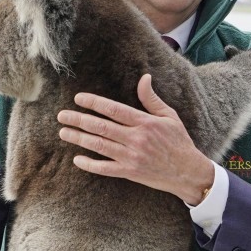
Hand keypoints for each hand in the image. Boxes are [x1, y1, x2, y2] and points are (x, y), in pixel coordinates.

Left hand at [57, 73, 214, 204]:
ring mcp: (132, 157)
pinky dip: (90, 165)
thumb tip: (144, 78)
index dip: (94, 103)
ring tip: (63, 132)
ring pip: (99, 146)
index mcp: (145, 123)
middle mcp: (136, 139)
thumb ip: (152, 99)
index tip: (78, 99)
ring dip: (79, 138)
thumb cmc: (179, 142)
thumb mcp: (170, 116)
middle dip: (79, 120)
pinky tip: (78, 159)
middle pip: (101, 127)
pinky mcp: (131, 172)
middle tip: (62, 115)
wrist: (188, 172)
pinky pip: (105, 168)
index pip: (113, 109)